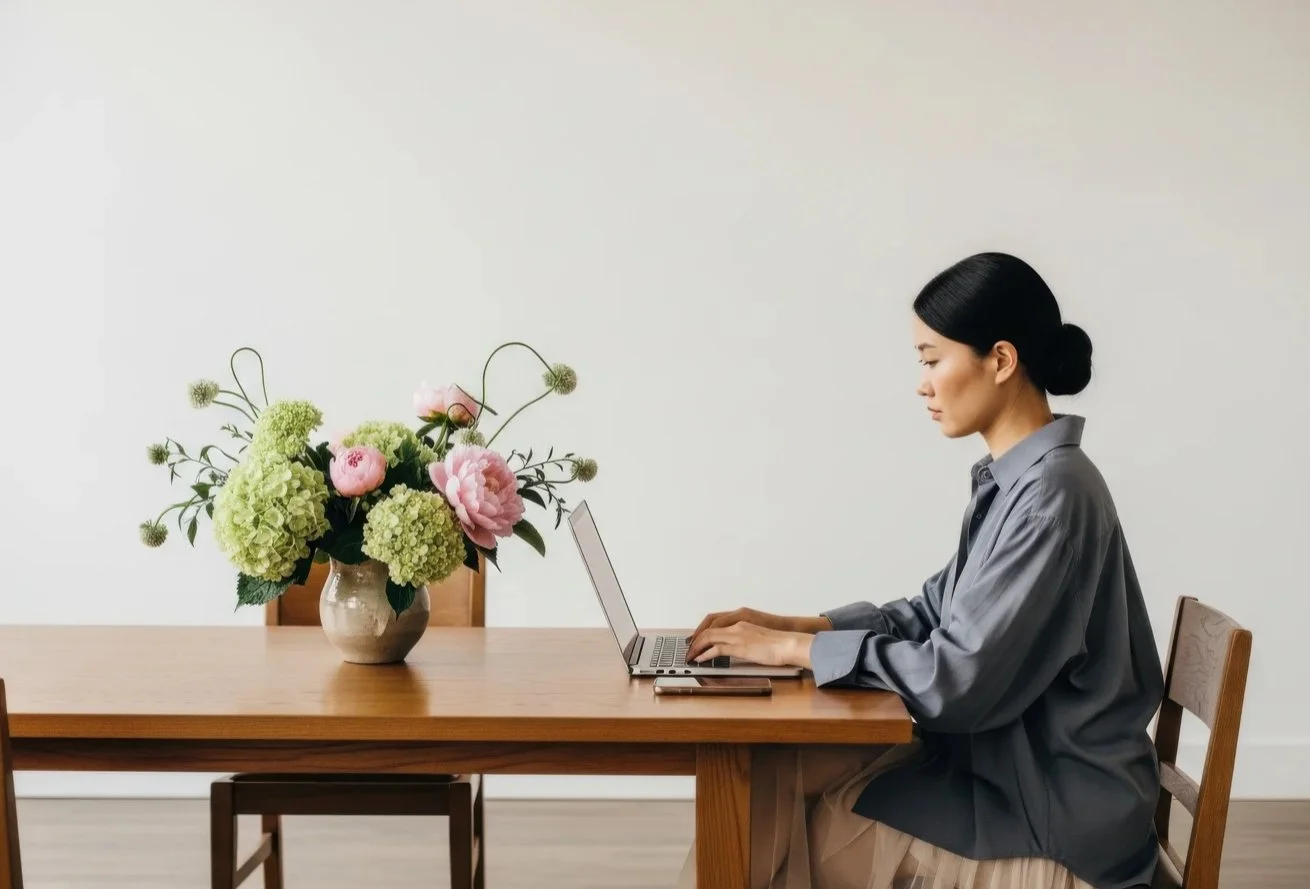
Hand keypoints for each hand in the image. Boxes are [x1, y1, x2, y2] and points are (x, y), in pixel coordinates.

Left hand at [686, 621, 814, 667]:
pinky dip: (705, 654)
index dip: (702, 629)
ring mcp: (737, 634)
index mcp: (742, 619)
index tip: (695, 638)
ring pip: (709, 636)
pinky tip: (700, 659)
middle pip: (708, 627)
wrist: (789, 643)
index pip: (715, 620)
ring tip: (690, 656)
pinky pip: (716, 649)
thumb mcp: (758, 635)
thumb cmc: (779, 642)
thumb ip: (746, 637)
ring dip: (696, 646)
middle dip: (695, 638)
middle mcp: (737, 624)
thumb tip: (738, 646)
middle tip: (688, 648)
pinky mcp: (739, 646)